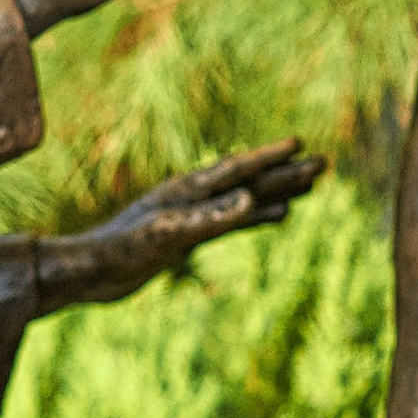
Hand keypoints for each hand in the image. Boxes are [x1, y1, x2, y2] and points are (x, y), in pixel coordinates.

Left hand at [37, 144, 321, 308]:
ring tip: (310, 186)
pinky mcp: (190, 233)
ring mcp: (193, 214)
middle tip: (325, 163)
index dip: (270, 158)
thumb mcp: (168, 235)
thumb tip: (250, 199)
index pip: (237, 169)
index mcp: (188, 190)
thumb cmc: (123, 251)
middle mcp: (194, 196)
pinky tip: (278, 216)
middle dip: (286, 172)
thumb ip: (209, 218)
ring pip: (246, 198)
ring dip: (277, 192)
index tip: (301, 145)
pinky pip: (235, 221)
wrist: (92, 272)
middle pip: (249, 180)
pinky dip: (259, 216)